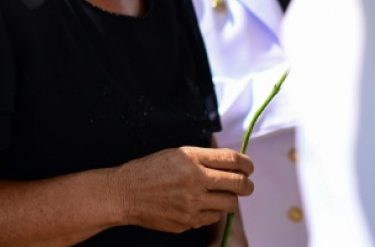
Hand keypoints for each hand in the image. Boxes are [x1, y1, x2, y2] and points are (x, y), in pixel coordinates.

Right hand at [115, 146, 253, 233]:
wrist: (125, 193)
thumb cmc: (148, 170)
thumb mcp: (175, 153)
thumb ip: (202, 156)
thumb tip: (227, 158)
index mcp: (191, 158)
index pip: (232, 160)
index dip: (246, 163)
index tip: (249, 167)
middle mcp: (195, 180)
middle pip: (238, 184)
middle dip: (246, 185)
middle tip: (245, 185)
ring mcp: (193, 204)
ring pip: (229, 204)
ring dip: (229, 199)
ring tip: (222, 196)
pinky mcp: (188, 221)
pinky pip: (212, 218)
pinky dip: (211, 212)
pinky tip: (202, 206)